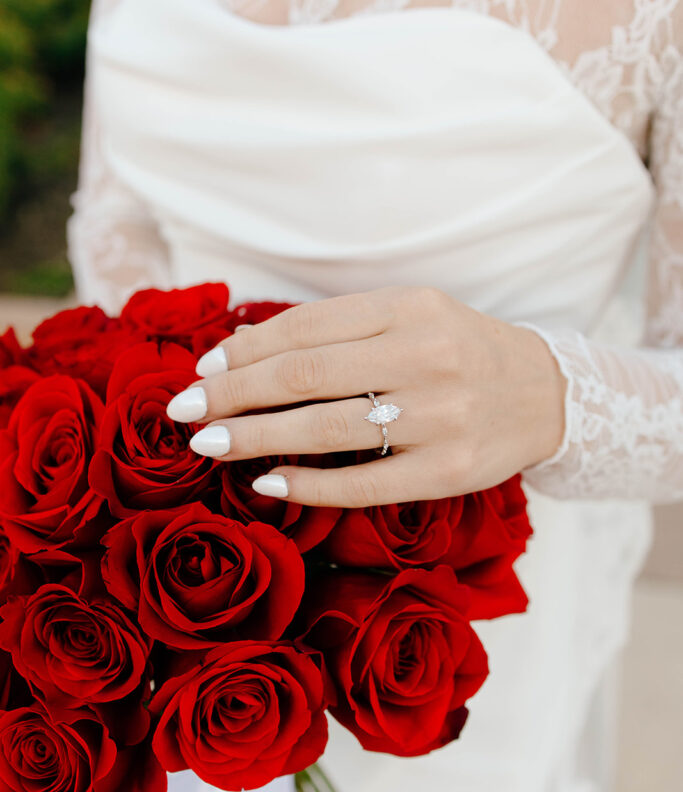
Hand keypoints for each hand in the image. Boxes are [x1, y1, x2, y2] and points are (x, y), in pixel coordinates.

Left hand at [166, 287, 565, 507]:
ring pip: (326, 429)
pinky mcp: (449, 471)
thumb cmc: (457, 350)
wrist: (544, 393)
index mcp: (410, 308)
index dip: (245, 350)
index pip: (306, 328)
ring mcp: (440, 418)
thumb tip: (242, 355)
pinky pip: (364, 482)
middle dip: (232, 395)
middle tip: (183, 412)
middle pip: (305, 377)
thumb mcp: (409, 315)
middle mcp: (426, 357)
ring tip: (208, 444)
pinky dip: (309, 483)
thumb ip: (339, 328)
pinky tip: (267, 482)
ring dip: (254, 438)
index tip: (204, 371)